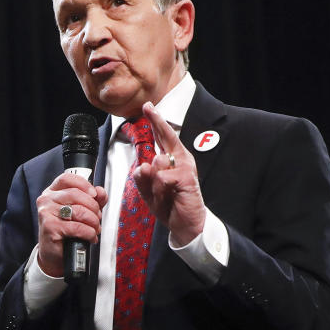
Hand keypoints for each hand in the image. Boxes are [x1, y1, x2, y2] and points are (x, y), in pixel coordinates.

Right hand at [35, 171, 107, 276]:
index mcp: (53, 192)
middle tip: (97, 218)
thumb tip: (100, 191)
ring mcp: (46, 213)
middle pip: (76, 194)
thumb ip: (93, 199)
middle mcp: (46, 200)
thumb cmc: (66, 232)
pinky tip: (90, 237)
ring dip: (93, 222)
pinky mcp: (50, 227)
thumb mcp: (82, 212)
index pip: (68, 178)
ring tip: (94, 229)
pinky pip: (77, 227)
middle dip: (93, 207)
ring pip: (79, 211)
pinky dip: (89, 233)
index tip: (94, 195)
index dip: (84, 184)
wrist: (55, 254)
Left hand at [131, 101, 205, 245]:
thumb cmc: (169, 205)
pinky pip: (161, 177)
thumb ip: (143, 178)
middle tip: (148, 107)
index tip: (148, 106)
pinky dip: (158, 189)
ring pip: (156, 161)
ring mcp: (185, 167)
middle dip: (156, 121)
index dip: (155, 121)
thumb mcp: (149, 192)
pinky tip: (168, 195)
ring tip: (161, 193)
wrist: (185, 223)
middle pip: (167, 135)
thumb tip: (143, 166)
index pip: (162, 138)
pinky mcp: (186, 177)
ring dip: (152, 180)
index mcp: (172, 160)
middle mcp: (180, 159)